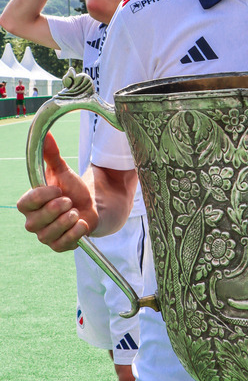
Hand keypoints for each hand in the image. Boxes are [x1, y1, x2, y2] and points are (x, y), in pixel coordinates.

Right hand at [17, 133, 97, 251]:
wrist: (89, 205)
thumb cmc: (71, 188)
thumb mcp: (63, 171)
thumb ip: (52, 155)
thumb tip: (46, 134)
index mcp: (29, 203)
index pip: (25, 203)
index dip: (42, 196)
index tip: (59, 189)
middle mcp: (33, 221)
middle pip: (35, 221)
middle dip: (56, 210)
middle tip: (69, 201)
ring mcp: (45, 235)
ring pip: (48, 235)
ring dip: (66, 222)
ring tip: (76, 212)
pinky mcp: (59, 245)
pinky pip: (61, 245)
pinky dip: (74, 234)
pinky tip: (82, 224)